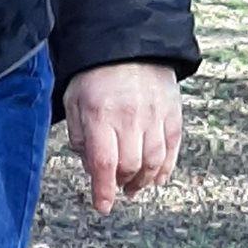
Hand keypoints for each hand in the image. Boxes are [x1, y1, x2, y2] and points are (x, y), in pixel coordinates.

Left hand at [63, 63, 183, 217]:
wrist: (129, 42)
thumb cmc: (95, 74)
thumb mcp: (74, 102)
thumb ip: (79, 136)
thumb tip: (92, 168)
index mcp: (101, 114)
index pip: (104, 163)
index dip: (104, 191)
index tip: (103, 206)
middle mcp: (130, 116)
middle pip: (131, 166)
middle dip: (122, 184)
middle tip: (117, 187)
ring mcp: (155, 114)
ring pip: (154, 161)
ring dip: (144, 180)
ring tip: (136, 186)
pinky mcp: (173, 111)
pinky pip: (173, 147)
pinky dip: (166, 167)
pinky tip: (157, 177)